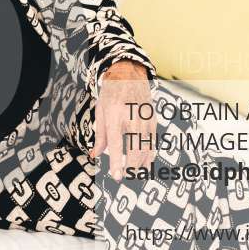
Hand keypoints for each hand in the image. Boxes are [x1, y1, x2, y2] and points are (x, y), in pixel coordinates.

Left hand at [89, 60, 155, 180]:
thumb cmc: (111, 93)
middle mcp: (131, 117)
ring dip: (141, 162)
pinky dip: (150, 153)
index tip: (116, 176)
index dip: (116, 162)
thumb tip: (96, 155)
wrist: (128, 73)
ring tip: (134, 173)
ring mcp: (144, 117)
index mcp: (115, 115)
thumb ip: (100, 135)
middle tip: (125, 176)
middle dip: (131, 166)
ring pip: (146, 146)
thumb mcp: (100, 111)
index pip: (116, 144)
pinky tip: (145, 163)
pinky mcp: (152, 118)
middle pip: (135, 148)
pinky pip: (152, 140)